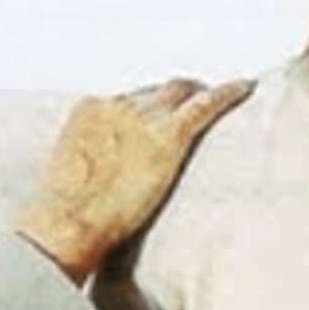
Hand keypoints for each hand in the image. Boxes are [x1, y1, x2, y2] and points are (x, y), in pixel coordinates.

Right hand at [15, 78, 253, 283]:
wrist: (69, 221)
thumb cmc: (64, 209)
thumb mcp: (70, 171)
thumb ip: (89, 157)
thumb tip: (100, 169)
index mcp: (91, 110)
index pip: (127, 98)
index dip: (146, 105)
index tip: (155, 112)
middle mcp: (119, 105)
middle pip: (155, 91)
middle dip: (173, 95)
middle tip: (191, 100)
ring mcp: (145, 117)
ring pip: (180, 93)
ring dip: (195, 95)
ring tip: (214, 97)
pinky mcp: (170, 135)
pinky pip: (205, 106)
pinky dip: (227, 95)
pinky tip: (243, 88)